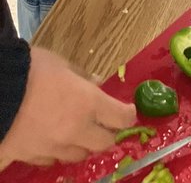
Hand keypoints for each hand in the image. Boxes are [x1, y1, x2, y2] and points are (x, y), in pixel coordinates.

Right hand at [0, 48, 135, 165]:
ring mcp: (51, 148)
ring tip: (76, 133)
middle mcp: (75, 131)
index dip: (128, 115)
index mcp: (88, 104)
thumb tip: (96, 83)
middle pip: (103, 144)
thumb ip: (82, 77)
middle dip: (107, 135)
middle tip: (104, 124)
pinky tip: (49, 141)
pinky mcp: (28, 157)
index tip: (128, 112)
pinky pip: (48, 160)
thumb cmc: (31, 69)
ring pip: (77, 156)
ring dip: (81, 146)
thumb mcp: (62, 64)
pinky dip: (53, 152)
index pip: (121, 117)